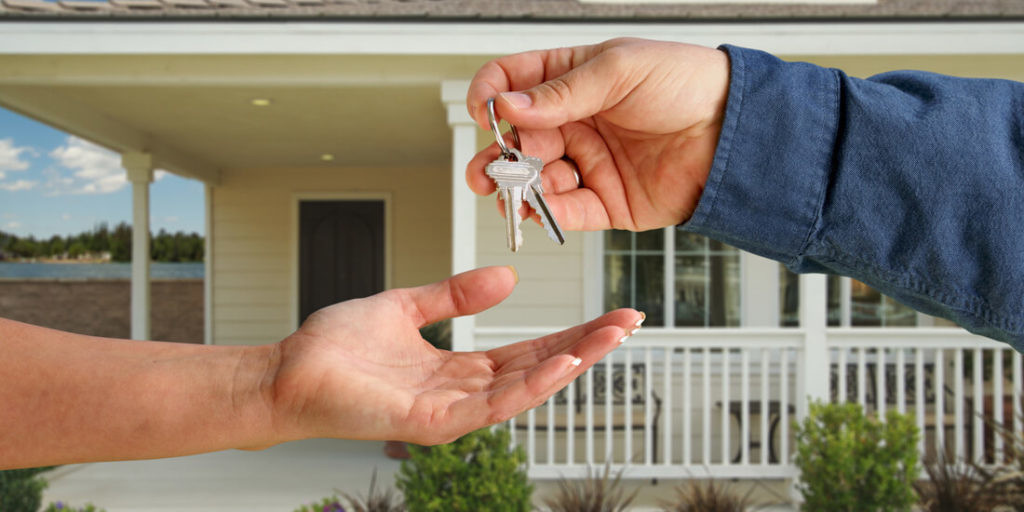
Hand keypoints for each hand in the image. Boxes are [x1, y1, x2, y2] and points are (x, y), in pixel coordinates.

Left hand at [269, 266, 641, 444]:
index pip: (526, 350)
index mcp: (457, 368)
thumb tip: (507, 278)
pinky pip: (489, 405)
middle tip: (629, 322)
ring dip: (569, 363)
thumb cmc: (335, 347)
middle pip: (536, 368)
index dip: (569, 333)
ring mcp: (449, 412)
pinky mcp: (430, 423)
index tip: (608, 315)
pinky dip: (528, 386)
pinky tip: (560, 363)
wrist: (287, 370)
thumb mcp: (406, 307)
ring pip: (523, 389)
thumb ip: (455, 295)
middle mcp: (460, 393)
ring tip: (609, 338)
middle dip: (585, 347)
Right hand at [466, 37, 729, 231]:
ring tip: (510, 194)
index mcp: (574, 79)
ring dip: (516, 189)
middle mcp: (576, 122)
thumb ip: (561, 92)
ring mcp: (589, 163)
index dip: (492, 96)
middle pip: (517, 140)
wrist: (736, 131)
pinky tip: (536, 210)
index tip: (485, 113)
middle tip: (488, 170)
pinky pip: (566, 212)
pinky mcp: (606, 202)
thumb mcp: (620, 69)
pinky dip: (546, 214)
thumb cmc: (688, 84)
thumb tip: (509, 106)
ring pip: (535, 180)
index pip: (514, 84)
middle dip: (496, 157)